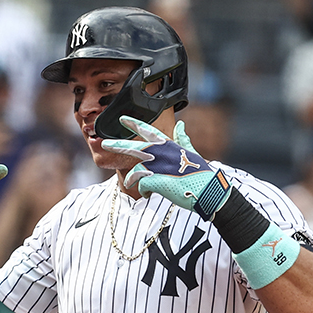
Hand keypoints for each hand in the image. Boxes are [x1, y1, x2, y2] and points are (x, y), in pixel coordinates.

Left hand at [104, 116, 231, 219]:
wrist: (207, 191)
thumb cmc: (200, 173)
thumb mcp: (191, 152)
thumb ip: (182, 139)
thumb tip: (180, 124)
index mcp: (169, 145)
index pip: (148, 131)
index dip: (135, 123)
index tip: (122, 118)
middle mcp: (161, 153)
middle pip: (133, 147)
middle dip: (117, 145)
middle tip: (104, 143)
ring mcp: (157, 166)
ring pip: (135, 172)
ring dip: (132, 179)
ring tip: (131, 184)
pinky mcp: (154, 180)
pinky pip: (141, 186)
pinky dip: (145, 191)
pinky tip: (151, 194)